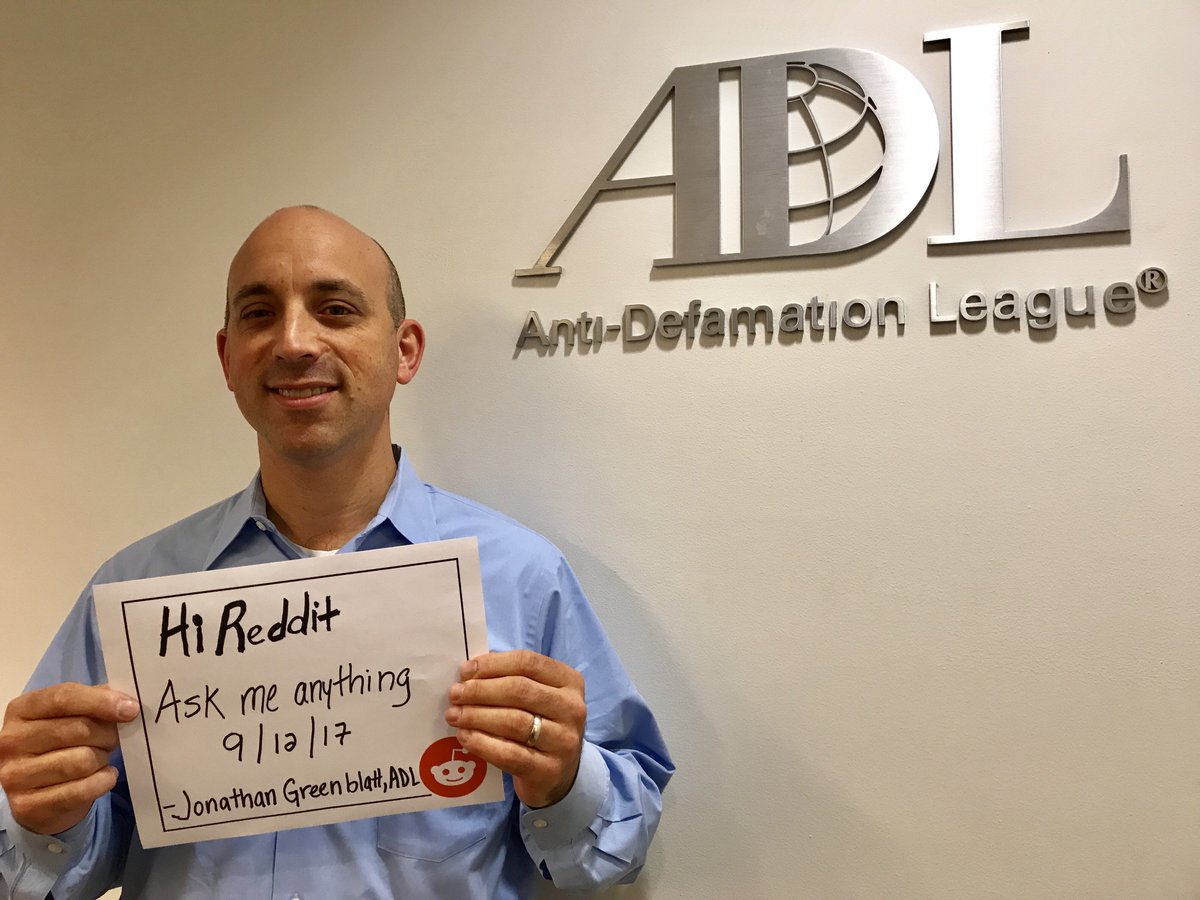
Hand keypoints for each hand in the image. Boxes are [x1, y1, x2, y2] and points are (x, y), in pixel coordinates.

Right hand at [0, 682, 139, 834]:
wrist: (40, 794)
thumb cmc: (60, 744)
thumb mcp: (70, 716)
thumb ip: (94, 701)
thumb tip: (126, 703)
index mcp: (21, 710)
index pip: (63, 697)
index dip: (101, 701)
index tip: (131, 709)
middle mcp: (11, 741)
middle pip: (79, 729)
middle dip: (108, 734)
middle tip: (113, 739)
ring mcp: (15, 775)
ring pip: (83, 761)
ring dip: (103, 759)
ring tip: (101, 758)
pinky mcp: (27, 805)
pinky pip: (81, 790)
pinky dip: (103, 782)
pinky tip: (104, 776)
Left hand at [445, 650, 585, 808]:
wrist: (558, 776)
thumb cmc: (541, 727)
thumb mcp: (537, 698)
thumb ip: (511, 680)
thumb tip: (470, 672)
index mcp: (569, 682)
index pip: (528, 663)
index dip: (493, 664)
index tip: (465, 672)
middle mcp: (572, 709)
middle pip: (519, 690)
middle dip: (480, 690)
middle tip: (455, 695)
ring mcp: (563, 741)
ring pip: (513, 721)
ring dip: (477, 716)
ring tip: (454, 715)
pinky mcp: (548, 770)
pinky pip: (509, 753)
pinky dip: (482, 743)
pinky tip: (465, 737)